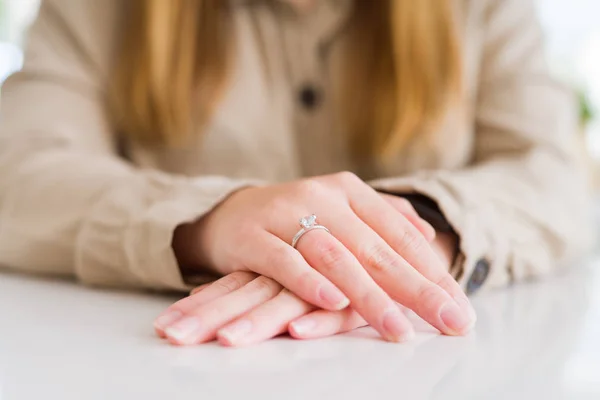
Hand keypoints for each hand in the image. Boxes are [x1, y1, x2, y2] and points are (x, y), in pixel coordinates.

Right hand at [171, 172, 475, 342]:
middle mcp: (322, 196)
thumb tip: (430, 234)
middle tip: (451, 321)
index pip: (400, 233)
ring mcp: (286, 213)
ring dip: (368, 295)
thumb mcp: (341, 209)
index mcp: (350, 190)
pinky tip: (333, 303)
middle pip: (374, 247)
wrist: (231, 212)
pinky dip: (308, 281)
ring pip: (335, 256)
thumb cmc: (296, 218)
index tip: (460, 306)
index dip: (432, 270)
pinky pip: (284, 260)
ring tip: (399, 329)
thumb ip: (384, 217)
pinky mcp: (254, 236)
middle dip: (416, 288)